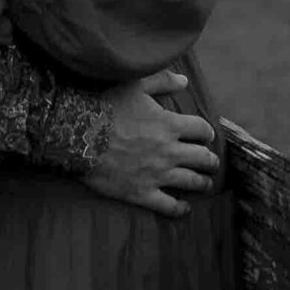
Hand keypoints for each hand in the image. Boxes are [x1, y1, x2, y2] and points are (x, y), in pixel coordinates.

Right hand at [81, 72, 220, 214]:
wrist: (77, 136)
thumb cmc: (105, 106)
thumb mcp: (135, 84)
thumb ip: (162, 81)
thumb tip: (184, 80)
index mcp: (169, 124)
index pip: (201, 129)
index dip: (207, 132)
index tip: (207, 135)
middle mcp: (169, 151)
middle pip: (203, 158)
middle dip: (211, 160)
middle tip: (212, 163)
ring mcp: (157, 174)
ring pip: (192, 182)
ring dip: (203, 183)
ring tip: (206, 184)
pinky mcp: (141, 193)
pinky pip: (168, 206)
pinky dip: (180, 209)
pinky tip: (185, 209)